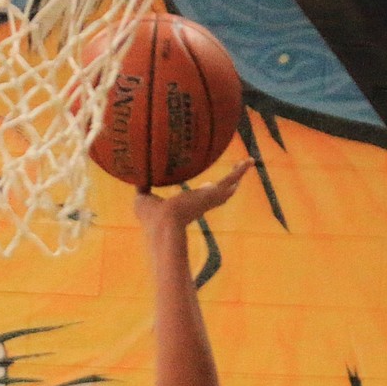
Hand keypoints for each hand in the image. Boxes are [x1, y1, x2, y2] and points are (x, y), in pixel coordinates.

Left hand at [133, 158, 251, 229]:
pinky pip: (230, 179)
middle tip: (235, 177)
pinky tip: (250, 161)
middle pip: (218, 195)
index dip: (203, 192)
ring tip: (247, 163)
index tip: (208, 186)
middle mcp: (200, 204)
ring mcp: (209, 200)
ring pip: (228, 186)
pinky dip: (241, 171)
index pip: (198, 199)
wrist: (163, 224)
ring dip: (237, 175)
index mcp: (186, 207)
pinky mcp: (214, 194)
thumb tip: (136, 176)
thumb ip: (142, 187)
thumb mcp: (143, 198)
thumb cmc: (151, 217)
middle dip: (226, 185)